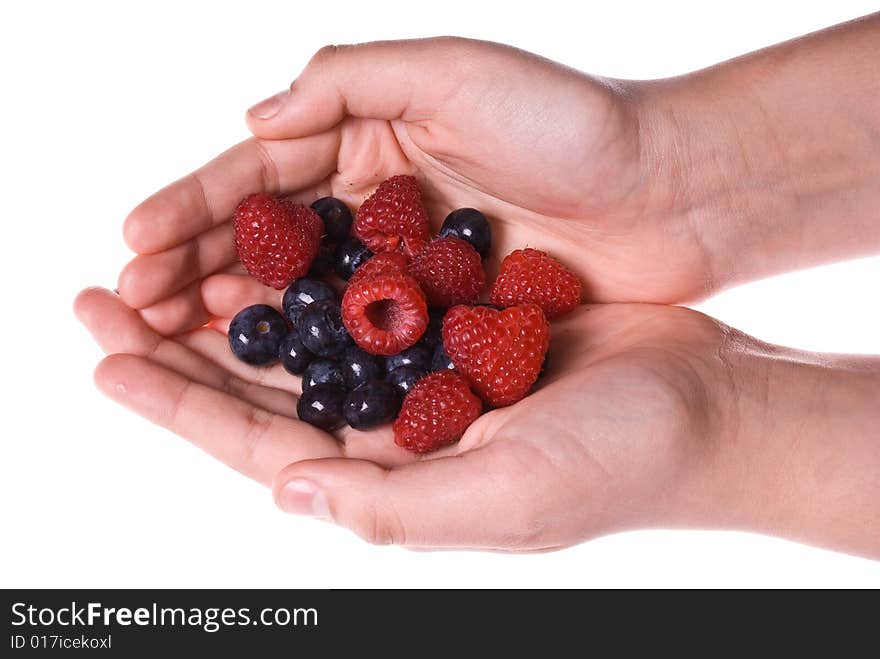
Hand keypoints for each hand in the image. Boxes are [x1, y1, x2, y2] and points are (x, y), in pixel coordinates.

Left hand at [75, 285, 742, 549]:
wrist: (705, 404)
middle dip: (179, 348)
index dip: (180, 405)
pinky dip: (313, 269)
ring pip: (303, 337)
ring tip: (168, 264)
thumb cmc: (622, 464)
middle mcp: (394, 431)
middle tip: (106, 299)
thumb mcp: (510, 499)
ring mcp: (423, 374)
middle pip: (262, 389)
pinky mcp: (456, 324)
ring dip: (234, 303)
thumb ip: (398, 506)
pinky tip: (272, 240)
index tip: (108, 360)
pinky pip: (364, 293)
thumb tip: (292, 494)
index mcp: (392, 479)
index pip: (260, 447)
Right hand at [116, 38, 716, 343]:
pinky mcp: (438, 316)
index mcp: (368, 139)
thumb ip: (348, 81)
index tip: (133, 242)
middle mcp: (375, 204)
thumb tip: (251, 118)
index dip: (192, 207)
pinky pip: (359, 334)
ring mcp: (403, 266)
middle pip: (265, 241)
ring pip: (301, 294)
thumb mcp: (453, 72)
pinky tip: (261, 366)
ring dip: (234, 315)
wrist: (666, 193)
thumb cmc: (571, 125)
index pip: (259, 175)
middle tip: (126, 305)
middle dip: (191, 268)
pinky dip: (309, 349)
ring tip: (168, 336)